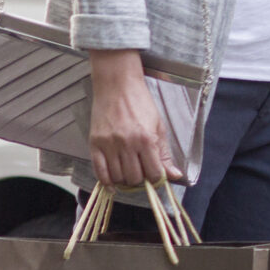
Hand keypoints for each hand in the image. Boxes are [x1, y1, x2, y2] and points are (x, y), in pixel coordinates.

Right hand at [87, 49, 173, 187]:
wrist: (118, 86)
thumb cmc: (141, 103)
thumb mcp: (159, 126)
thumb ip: (165, 153)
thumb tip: (175, 176)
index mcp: (146, 139)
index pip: (153, 173)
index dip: (156, 178)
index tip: (156, 175)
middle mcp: (127, 144)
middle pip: (134, 178)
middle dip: (140, 179)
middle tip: (141, 171)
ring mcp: (109, 145)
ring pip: (117, 177)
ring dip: (124, 179)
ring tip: (129, 171)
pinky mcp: (94, 144)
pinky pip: (99, 171)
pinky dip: (106, 181)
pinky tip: (113, 183)